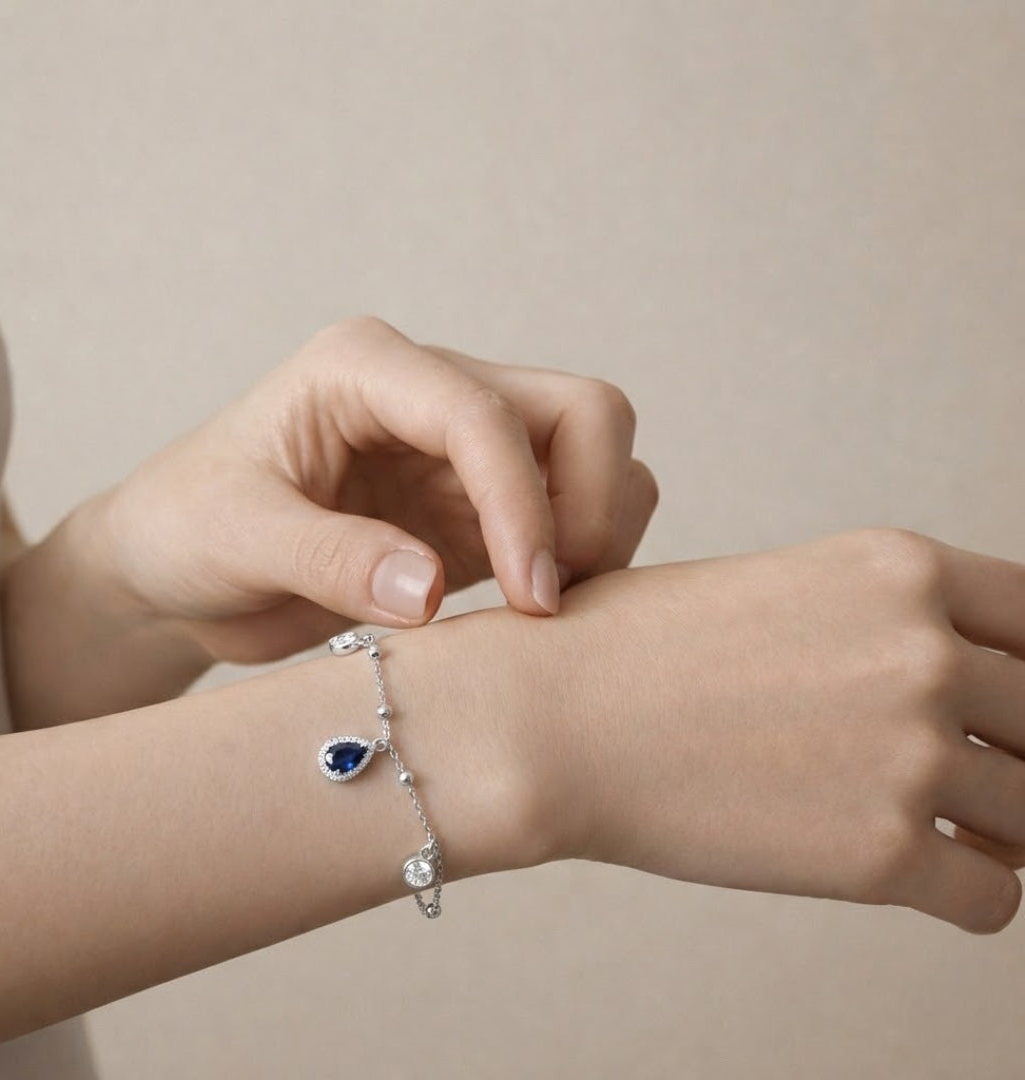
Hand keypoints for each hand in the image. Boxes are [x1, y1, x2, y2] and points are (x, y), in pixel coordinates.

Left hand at [88, 316, 657, 662]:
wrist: (177, 573)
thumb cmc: (185, 531)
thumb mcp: (234, 538)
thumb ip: (330, 559)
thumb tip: (428, 590)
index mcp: (368, 369)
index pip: (485, 414)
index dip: (524, 502)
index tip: (532, 597)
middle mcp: (430, 396)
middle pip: (583, 411)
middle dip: (590, 502)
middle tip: (548, 597)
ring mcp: (461, 456)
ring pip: (596, 460)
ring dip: (597, 532)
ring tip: (539, 610)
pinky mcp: (476, 514)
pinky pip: (572, 520)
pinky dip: (580, 564)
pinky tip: (531, 618)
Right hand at [511, 529, 1024, 932]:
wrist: (549, 719)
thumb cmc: (632, 649)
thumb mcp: (776, 592)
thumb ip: (876, 624)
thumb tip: (946, 681)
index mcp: (897, 567)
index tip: (1007, 705)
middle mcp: (925, 650)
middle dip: (1013, 751)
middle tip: (968, 774)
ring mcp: (911, 752)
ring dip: (997, 826)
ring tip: (933, 824)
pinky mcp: (880, 853)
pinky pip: (996, 896)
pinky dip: (972, 891)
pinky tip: (918, 872)